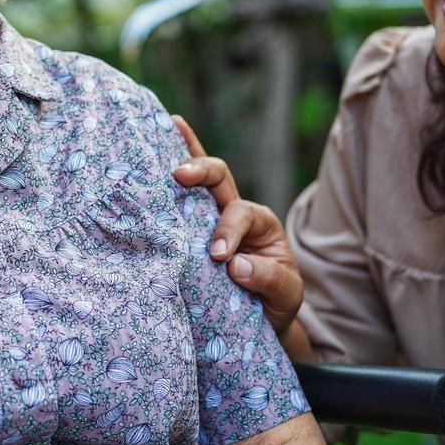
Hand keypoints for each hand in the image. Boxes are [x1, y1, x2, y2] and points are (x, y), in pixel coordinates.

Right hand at [172, 115, 305, 336]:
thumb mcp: (286, 294)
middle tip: (179, 175)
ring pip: (199, 176)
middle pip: (220, 177)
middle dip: (201, 171)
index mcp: (261, 223)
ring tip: (164, 127)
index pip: (241, 213)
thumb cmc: (276, 302)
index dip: (228, 229)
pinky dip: (173, 162)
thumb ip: (269, 279)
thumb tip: (235, 266)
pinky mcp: (191, 226)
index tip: (219, 256)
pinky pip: (181, 193)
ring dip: (182, 152)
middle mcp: (236, 211)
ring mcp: (212, 215)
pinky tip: (158, 139)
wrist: (264, 316)